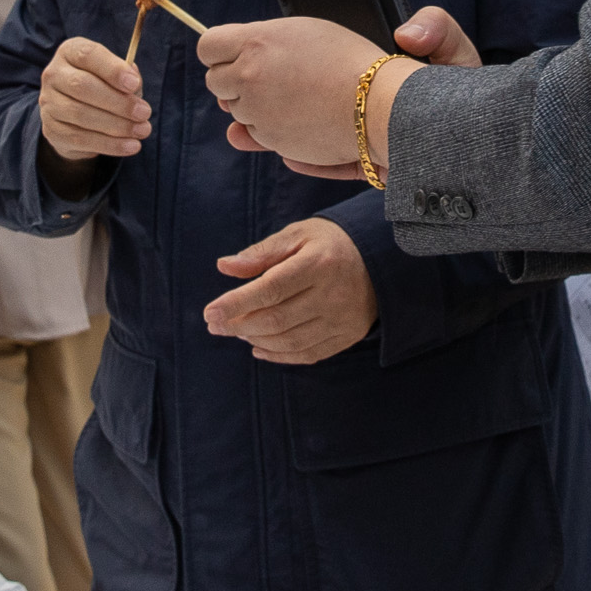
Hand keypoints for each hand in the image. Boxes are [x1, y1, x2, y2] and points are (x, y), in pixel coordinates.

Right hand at [38, 36, 152, 167]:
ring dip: (117, 125)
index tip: (134, 84)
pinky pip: (81, 138)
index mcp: (70, 52)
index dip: (112, 69)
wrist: (75, 118)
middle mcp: (54, 74)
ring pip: (81, 114)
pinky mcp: (51, 129)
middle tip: (144, 112)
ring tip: (143, 130)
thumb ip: (127, 76)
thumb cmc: (103, 88)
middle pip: (82, 85)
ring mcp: (48, 103)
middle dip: (118, 101)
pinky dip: (110, 144)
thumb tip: (134, 81)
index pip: (88, 55)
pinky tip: (131, 146)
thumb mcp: (116, 76)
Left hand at [201, 8, 479, 177]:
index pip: (208, 45)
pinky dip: (269, 127)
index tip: (235, 55)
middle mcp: (248, 75)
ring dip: (253, 105)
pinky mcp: (268, 137)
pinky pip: (254, 132)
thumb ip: (259, 46)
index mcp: (255, 42)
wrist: (378, 105)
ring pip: (234, 109)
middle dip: (234, 80)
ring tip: (293, 96)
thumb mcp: (302, 34)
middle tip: (268, 78)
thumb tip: (228, 64)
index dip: (221, 52)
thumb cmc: (348, 62)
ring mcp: (256, 110)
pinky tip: (297, 116)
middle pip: (215, 81)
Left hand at [204, 219, 377, 362]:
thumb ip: (261, 252)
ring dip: (256, 339)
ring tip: (236, 331)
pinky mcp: (349, 335)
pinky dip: (280, 355)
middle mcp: (333, 294)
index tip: (209, 312)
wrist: (380, 257)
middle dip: (239, 325)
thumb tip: (225, 266)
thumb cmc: (330, 243)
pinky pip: (309, 354)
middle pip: (277, 319)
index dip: (237, 303)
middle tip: (214, 325)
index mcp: (319, 263)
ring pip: (290, 340)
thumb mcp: (298, 235)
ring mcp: (343, 319)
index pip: (271, 289)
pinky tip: (259, 348)